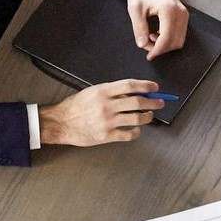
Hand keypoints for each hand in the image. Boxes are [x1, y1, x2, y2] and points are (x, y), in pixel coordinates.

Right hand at [38, 79, 162, 146]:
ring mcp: (106, 121)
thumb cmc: (76, 106)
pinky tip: (136, 129)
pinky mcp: (106, 135)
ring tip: (149, 116)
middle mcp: (106, 105)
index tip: (155, 88)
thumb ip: (112, 92)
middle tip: (159, 103)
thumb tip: (135, 93)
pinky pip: (128, 134)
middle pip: (137, 102)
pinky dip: (136, 132)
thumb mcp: (93, 92)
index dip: (146, 86)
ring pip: (136, 119)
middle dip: (152, 102)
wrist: (60, 123)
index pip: (130, 85)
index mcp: (102, 91)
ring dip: (147, 117)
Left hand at [125, 0, 188, 58]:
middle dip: (161, 48)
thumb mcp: (135, 10)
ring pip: (179, 39)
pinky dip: (169, 38)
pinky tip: (157, 33)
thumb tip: (143, 44)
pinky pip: (180, 33)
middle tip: (146, 45)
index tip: (149, 55)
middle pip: (175, 41)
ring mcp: (183, 13)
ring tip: (151, 36)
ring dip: (165, 44)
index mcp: (168, 9)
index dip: (157, 50)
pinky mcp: (183, 15)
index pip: (166, 38)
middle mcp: (180, 12)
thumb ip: (139, 29)